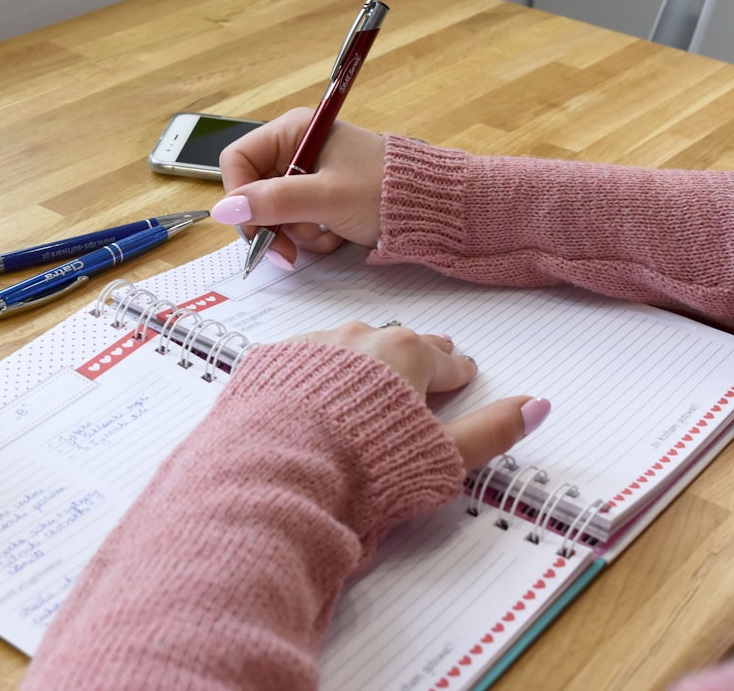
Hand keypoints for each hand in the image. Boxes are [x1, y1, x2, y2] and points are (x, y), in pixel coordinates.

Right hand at [213, 107, 386, 267]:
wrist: (432, 209)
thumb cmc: (385, 192)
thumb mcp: (326, 197)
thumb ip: (274, 202)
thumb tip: (224, 210)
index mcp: (294, 131)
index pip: (238, 161)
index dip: (239, 196)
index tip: (254, 226)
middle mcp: (296, 149)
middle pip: (253, 191)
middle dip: (270, 224)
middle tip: (286, 251)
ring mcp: (307, 175)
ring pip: (273, 213)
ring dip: (295, 234)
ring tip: (326, 236)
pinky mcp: (319, 198)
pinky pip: (295, 223)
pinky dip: (311, 237)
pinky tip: (335, 236)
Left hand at [295, 322, 549, 470]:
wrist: (281, 469)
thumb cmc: (366, 465)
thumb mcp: (444, 456)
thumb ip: (491, 430)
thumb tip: (537, 406)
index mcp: (405, 354)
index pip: (443, 362)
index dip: (456, 373)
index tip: (461, 374)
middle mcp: (359, 338)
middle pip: (396, 345)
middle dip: (413, 356)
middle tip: (424, 361)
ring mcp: (311, 346)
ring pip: (346, 346)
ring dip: (361, 358)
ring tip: (368, 372)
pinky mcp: (270, 364)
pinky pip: (302, 361)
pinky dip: (314, 371)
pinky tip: (313, 388)